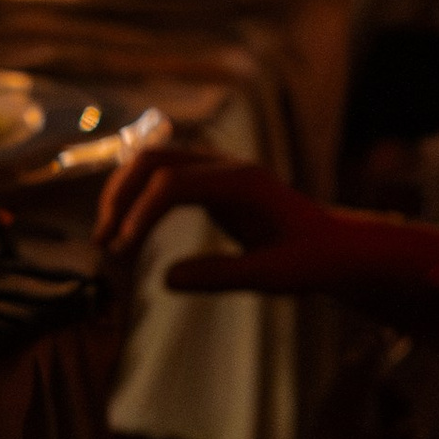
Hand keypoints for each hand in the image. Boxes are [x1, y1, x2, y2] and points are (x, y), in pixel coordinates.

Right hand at [95, 150, 438, 319]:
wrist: (336, 247)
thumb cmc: (311, 262)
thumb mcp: (272, 278)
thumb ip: (222, 276)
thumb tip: (166, 279)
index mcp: (241, 182)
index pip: (172, 183)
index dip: (139, 214)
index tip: (121, 250)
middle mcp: (226, 165)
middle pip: (153, 160)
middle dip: (120, 196)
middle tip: (102, 242)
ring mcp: (217, 169)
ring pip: (152, 162)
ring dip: (123, 193)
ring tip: (107, 238)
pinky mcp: (212, 182)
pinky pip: (163, 177)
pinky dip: (138, 198)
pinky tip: (127, 230)